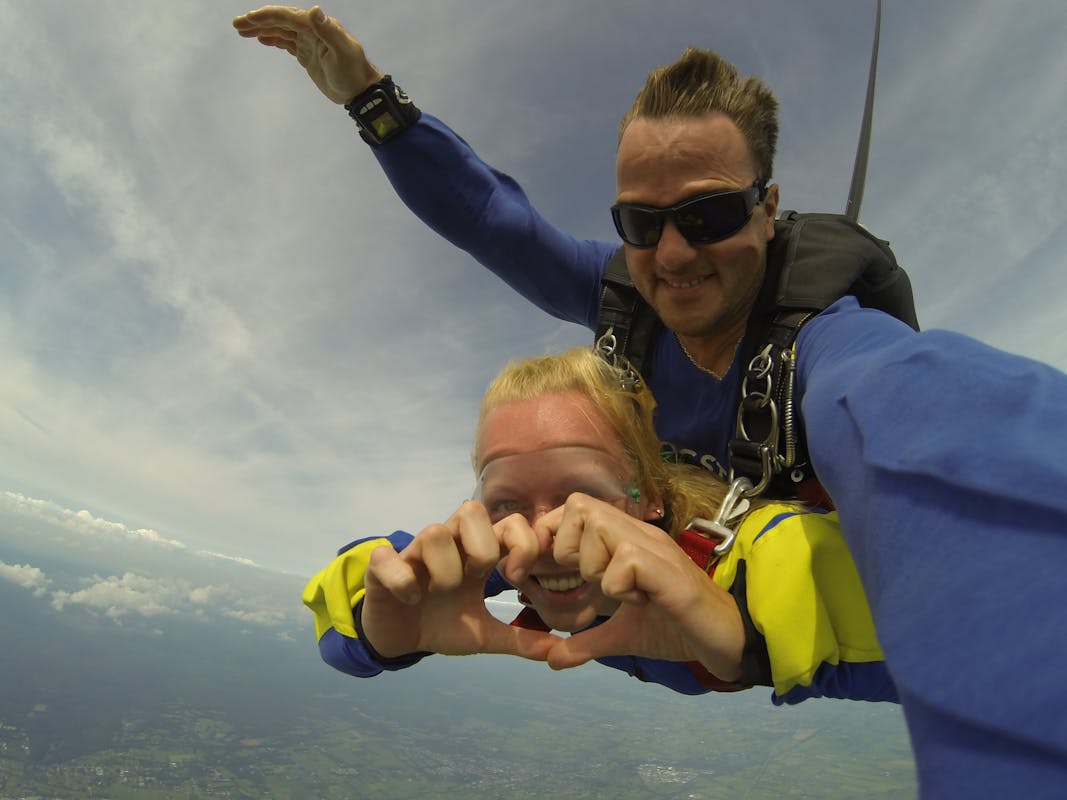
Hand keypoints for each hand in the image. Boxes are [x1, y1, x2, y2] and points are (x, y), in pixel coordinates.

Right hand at [233, 5, 383, 102]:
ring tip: (241, 31)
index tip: (248, 20)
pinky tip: (261, 39)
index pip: (288, 17)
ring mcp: (308, 42)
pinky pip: (287, 43)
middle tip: (237, 24)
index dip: (267, 16)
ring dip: (262, 29)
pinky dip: (273, 39)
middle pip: (281, 21)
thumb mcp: (342, 52)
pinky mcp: (307, 55)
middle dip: (258, 21)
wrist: (361, 90)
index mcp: (318, 27)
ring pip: (281, 31)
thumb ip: (329, 31)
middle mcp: (312, 31)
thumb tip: (314, 10)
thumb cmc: (354, 72)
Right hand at [361, 501, 559, 660]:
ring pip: (434, 532)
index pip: (508, 521)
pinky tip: (411, 599)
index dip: (519, 543)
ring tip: (439, 594)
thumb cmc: (442, 625)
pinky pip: (390, 558)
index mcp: (475, 554)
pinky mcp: (382, 566)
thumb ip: (520, 638)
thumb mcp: (485, 636)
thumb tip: (559, 651)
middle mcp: (447, 544)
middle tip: (477, 580)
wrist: (397, 638)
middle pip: (471, 510)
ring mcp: (414, 552)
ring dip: (444, 570)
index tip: (515, 578)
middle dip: (482, 549)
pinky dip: (404, 581)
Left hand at [542, 494, 745, 679]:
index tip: (557, 572)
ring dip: (595, 566)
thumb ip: (587, 641)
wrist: (726, 641)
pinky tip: (642, 602)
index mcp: (626, 541)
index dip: (554, 534)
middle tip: (589, 581)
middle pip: (580, 505)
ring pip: (598, 527)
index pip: (575, 507)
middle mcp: (639, 534)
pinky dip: (619, 586)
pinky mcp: (667, 569)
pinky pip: (626, 560)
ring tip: (621, 593)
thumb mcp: (621, 636)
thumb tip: (551, 659)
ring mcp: (654, 548)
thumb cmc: (676, 629)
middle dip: (568, 546)